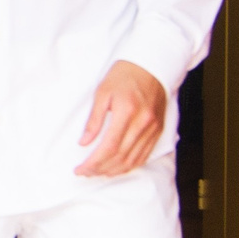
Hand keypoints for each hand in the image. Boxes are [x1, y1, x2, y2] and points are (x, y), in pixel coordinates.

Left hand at [76, 61, 167, 177]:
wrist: (150, 65)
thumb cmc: (124, 75)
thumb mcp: (102, 92)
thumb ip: (94, 120)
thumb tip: (84, 143)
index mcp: (127, 112)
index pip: (109, 147)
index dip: (93, 163)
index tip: (80, 169)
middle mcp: (143, 123)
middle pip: (120, 157)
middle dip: (100, 169)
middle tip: (85, 172)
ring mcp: (153, 128)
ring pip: (133, 160)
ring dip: (114, 170)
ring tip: (98, 172)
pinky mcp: (158, 130)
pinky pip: (144, 155)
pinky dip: (129, 165)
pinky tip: (117, 167)